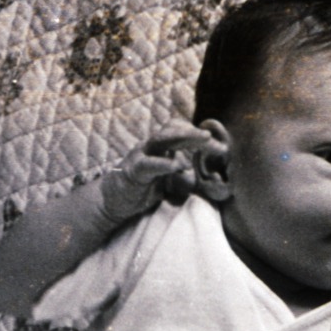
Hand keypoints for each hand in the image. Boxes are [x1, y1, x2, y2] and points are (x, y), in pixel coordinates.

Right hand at [99, 121, 226, 223]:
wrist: (113, 201)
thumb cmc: (142, 188)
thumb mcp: (167, 179)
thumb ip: (182, 172)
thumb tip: (204, 172)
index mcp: (159, 147)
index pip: (179, 131)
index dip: (197, 134)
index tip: (217, 145)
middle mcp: (150, 146)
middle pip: (173, 130)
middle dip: (194, 132)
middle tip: (211, 137)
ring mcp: (140, 156)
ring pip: (162, 139)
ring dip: (184, 137)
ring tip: (203, 139)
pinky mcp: (133, 171)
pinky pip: (150, 163)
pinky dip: (166, 163)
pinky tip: (180, 165)